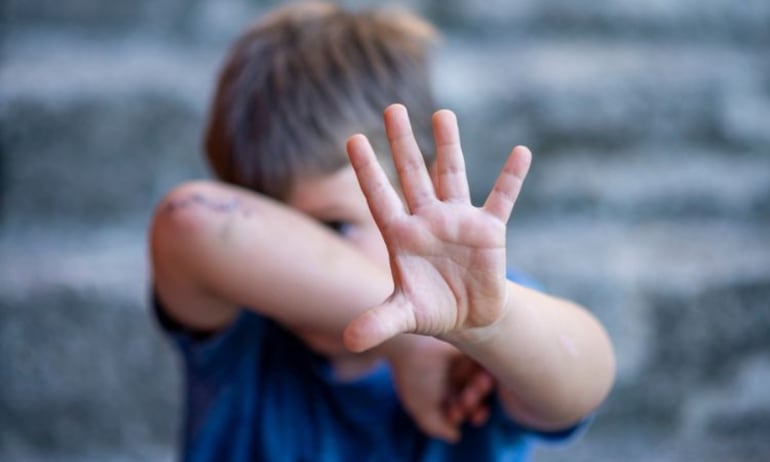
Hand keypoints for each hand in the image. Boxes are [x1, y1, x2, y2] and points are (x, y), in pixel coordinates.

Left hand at [343, 104, 531, 351]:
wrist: (469, 316)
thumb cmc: (430, 309)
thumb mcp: (405, 316)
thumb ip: (379, 322)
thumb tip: (348, 341)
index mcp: (401, 236)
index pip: (380, 197)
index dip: (367, 170)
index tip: (352, 138)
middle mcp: (427, 220)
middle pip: (412, 175)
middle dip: (402, 143)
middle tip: (392, 108)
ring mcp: (458, 221)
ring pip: (452, 175)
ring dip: (448, 146)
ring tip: (442, 113)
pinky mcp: (490, 230)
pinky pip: (502, 199)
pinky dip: (511, 178)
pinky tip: (520, 153)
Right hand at [388, 336, 493, 442]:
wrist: (411, 343)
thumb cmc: (414, 376)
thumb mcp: (421, 407)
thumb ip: (437, 426)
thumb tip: (456, 436)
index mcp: (446, 390)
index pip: (467, 407)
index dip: (466, 414)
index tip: (456, 414)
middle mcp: (458, 376)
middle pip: (477, 394)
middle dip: (473, 404)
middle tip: (464, 401)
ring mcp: (466, 360)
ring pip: (483, 380)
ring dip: (480, 390)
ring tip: (468, 391)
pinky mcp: (473, 346)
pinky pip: (489, 363)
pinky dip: (485, 372)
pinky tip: (477, 376)